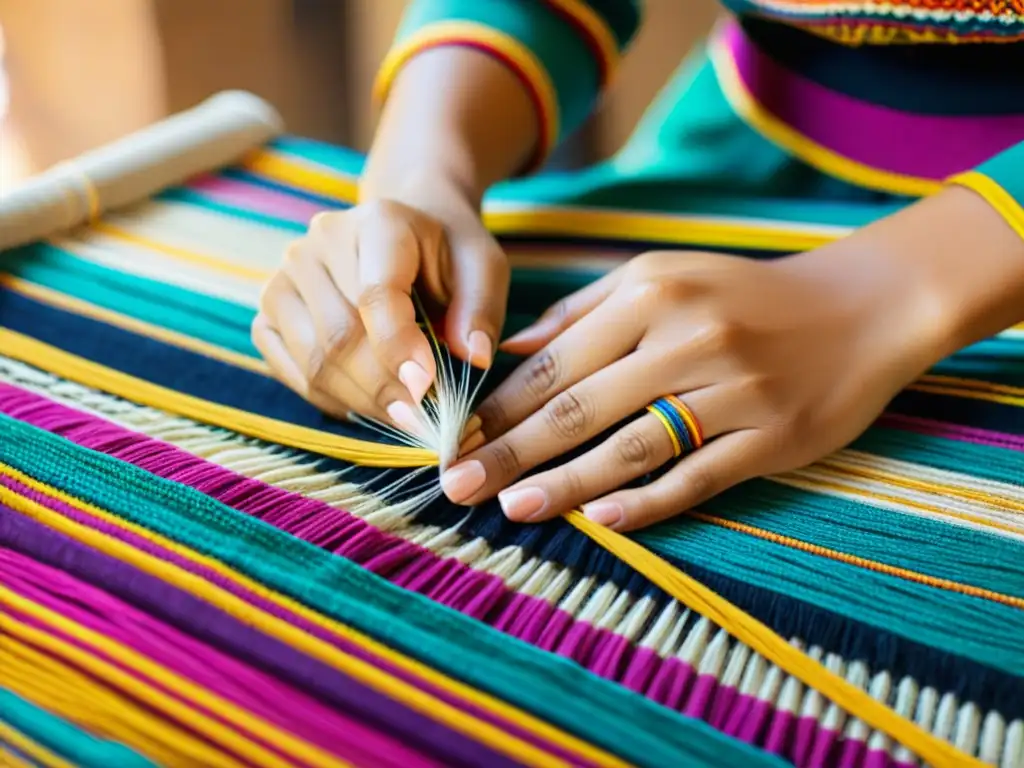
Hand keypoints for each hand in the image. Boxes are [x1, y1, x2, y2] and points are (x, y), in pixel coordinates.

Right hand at [251, 183, 507, 428]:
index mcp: (378, 222)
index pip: (375, 294)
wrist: (406, 238)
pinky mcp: (269, 312)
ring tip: (402, 415)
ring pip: (314, 361)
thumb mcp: (483, 269)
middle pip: (340, 337)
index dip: (398, 347)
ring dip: (361, 400)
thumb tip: (473, 357)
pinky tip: (368, 401)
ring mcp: (285, 278)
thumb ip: (481, 309)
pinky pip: (291, 371)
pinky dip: (331, 399)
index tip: (425, 387)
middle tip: (421, 419)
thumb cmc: (448, 257)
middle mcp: (318, 244)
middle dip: (384, 389)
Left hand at [439, 248, 938, 531]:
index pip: (556, 361)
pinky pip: (698, 476)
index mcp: (650, 294)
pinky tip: (602, 520)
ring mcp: (733, 390)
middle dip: (510, 451)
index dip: (501, 406)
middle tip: (457, 486)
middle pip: (580, 408)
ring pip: (631, 447)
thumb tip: (510, 351)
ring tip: (513, 508)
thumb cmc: (743, 293)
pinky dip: (648, 501)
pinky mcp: (772, 436)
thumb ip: (583, 311)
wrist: (860, 307)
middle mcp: (687, 338)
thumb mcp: (661, 274)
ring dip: (566, 484)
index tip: (456, 440)